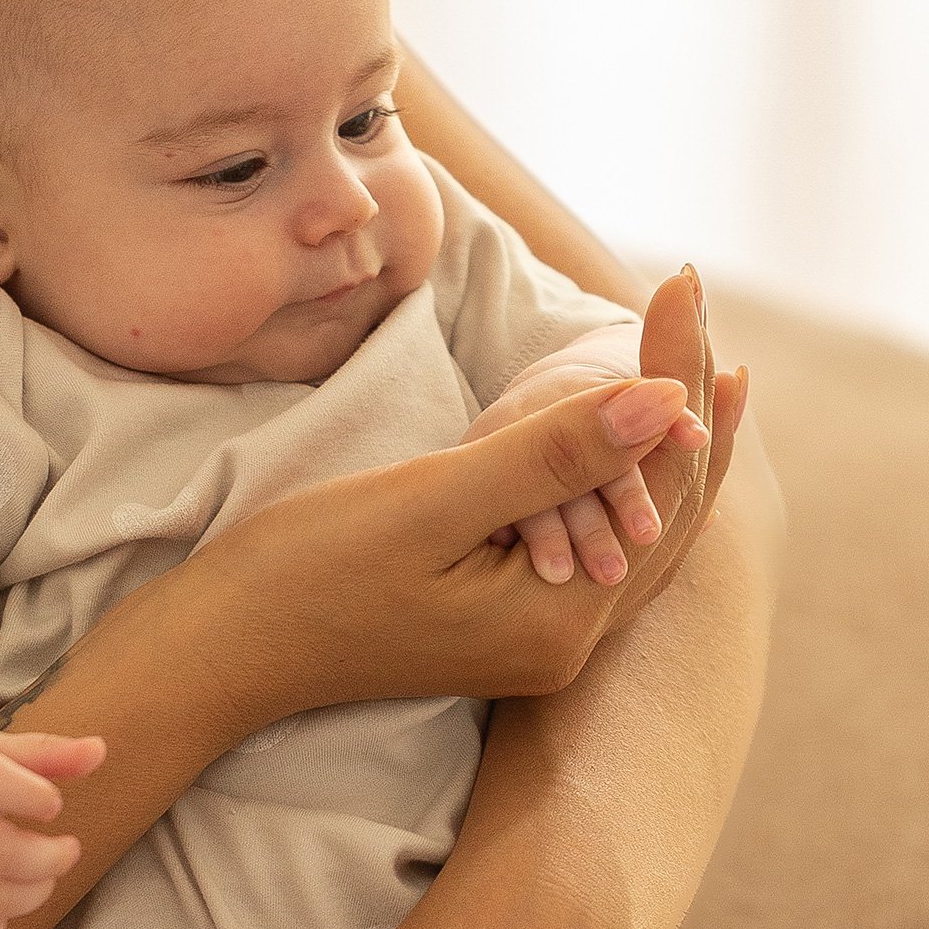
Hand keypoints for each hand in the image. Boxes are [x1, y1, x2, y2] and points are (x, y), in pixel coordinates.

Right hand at [179, 321, 728, 734]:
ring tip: (702, 363)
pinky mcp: (505, 626)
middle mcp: (569, 644)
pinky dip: (626, 480)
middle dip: (689, 400)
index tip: (682, 280)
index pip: (661, 480)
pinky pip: (601, 543)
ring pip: (640, 529)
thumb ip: (552, 455)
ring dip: (667, 441)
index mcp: (563, 620)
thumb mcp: (432, 502)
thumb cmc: (311, 570)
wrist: (226, 648)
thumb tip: (670, 399)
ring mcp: (538, 642)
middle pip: (669, 508)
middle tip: (699, 298)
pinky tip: (626, 445)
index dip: (678, 373)